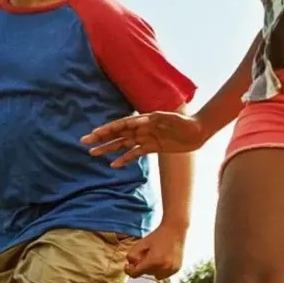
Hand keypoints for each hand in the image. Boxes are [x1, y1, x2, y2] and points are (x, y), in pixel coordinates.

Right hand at [84, 111, 206, 165]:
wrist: (199, 132)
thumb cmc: (186, 122)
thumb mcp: (173, 118)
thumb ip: (157, 118)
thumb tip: (140, 120)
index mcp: (144, 120)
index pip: (121, 125)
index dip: (107, 129)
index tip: (93, 134)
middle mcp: (142, 129)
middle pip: (117, 134)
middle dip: (101, 138)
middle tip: (84, 142)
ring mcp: (146, 138)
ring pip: (122, 144)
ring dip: (108, 148)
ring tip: (93, 153)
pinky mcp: (152, 148)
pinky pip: (135, 153)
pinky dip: (124, 159)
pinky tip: (113, 165)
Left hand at [125, 222, 186, 277]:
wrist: (175, 231)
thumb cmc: (157, 236)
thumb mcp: (140, 244)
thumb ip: (131, 256)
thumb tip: (131, 266)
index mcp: (153, 261)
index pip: (136, 274)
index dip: (130, 270)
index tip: (128, 266)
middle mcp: (164, 267)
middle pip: (146, 273)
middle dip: (143, 266)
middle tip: (146, 255)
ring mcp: (171, 269)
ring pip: (155, 275)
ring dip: (152, 269)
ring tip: (155, 257)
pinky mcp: (176, 269)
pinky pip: (164, 274)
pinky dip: (161, 269)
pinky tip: (163, 259)